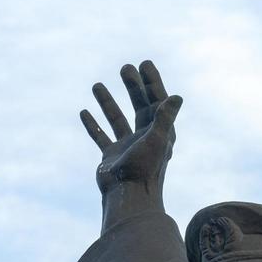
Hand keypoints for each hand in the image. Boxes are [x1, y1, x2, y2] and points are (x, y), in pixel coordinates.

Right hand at [80, 60, 181, 202]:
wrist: (128, 197)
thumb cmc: (145, 170)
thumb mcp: (157, 140)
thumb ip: (165, 118)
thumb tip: (177, 96)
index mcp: (160, 133)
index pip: (157, 102)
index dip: (152, 82)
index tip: (144, 64)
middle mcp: (145, 138)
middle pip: (139, 106)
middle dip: (133, 87)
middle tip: (124, 68)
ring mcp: (127, 147)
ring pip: (117, 119)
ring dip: (108, 102)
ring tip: (96, 84)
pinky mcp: (111, 156)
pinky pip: (101, 136)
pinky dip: (93, 125)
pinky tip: (84, 112)